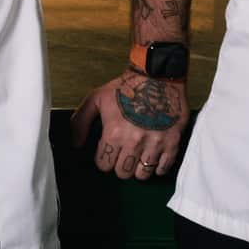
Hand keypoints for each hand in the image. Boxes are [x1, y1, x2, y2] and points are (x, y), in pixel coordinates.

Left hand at [70, 68, 188, 179]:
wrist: (156, 75)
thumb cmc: (125, 86)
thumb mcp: (96, 98)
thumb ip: (80, 121)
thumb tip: (75, 145)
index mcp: (114, 132)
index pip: (104, 164)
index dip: (104, 159)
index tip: (108, 152)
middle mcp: (134, 142)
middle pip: (122, 172)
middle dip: (119, 166)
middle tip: (122, 155)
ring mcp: (155, 143)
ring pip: (142, 174)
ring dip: (137, 168)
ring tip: (137, 157)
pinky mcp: (173, 142)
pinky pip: (163, 168)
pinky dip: (157, 167)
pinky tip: (152, 158)